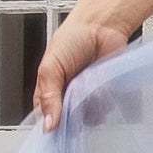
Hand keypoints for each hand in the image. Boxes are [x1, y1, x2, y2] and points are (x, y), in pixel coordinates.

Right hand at [33, 11, 131, 131]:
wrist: (101, 26)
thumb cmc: (72, 39)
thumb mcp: (50, 68)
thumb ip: (48, 98)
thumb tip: (47, 125)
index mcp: (48, 92)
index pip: (47, 119)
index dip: (52, 125)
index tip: (58, 126)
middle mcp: (67, 98)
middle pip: (69, 123)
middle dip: (73, 113)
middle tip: (74, 93)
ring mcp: (87, 99)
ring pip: (88, 119)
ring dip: (90, 105)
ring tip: (88, 82)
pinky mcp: (105, 97)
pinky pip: (104, 110)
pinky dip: (103, 100)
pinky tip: (101, 84)